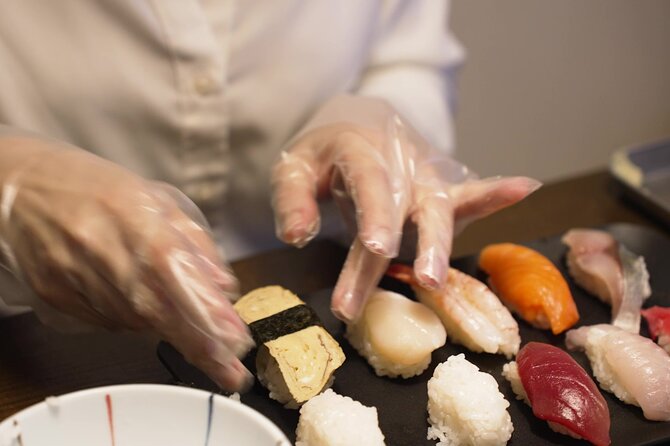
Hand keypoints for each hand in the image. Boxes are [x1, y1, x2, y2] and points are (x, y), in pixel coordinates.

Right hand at [0, 136, 253, 389]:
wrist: (22, 190)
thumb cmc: (98, 189)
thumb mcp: (157, 200)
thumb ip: (194, 242)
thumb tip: (223, 285)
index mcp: (132, 213)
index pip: (175, 268)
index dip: (205, 308)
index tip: (235, 338)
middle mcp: (102, 247)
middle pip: (155, 307)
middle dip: (198, 343)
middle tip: (231, 371)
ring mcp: (74, 274)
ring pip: (133, 320)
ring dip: (170, 331)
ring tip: (200, 338)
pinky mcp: (56, 295)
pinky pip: (107, 322)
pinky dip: (134, 322)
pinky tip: (144, 309)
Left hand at [271, 95, 539, 321]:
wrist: (354, 124)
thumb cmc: (323, 154)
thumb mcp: (294, 167)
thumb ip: (293, 200)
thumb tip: (297, 236)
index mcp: (359, 148)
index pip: (371, 182)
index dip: (376, 214)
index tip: (377, 248)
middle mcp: (399, 161)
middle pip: (410, 204)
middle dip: (418, 244)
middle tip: (420, 280)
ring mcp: (423, 175)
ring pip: (440, 208)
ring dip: (442, 244)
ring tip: (436, 279)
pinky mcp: (438, 189)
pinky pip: (469, 193)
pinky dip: (495, 193)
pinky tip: (524, 187)